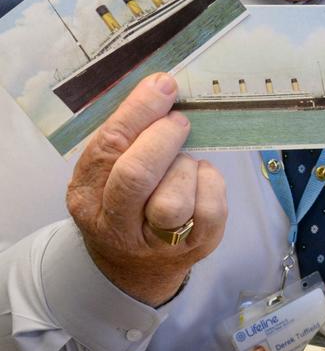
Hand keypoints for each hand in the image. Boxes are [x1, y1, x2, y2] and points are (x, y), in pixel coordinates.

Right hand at [66, 73, 226, 305]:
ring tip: (182, 163)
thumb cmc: (122, 201)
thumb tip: (161, 86)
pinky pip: (211, 210)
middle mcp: (115, 225)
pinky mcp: (196, 246)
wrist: (133, 265)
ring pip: (174, 200)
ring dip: (184, 168)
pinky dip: (211, 183)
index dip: (138, 112)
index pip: (108, 148)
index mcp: (86, 196)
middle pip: (136, 176)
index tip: (162, 86)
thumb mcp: (106, 171)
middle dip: (162, 138)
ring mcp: (156, 242)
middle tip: (177, 122)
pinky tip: (200, 178)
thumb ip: (126, 135)